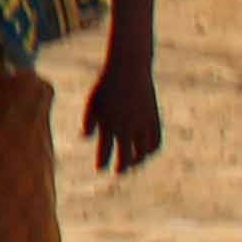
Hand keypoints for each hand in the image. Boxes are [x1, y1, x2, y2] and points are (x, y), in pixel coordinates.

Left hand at [83, 51, 165, 175]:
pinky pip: (156, 141)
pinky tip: (146, 152)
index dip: (102, 162)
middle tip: (117, 173)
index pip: (105, 150)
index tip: (100, 168)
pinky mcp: (154, 118)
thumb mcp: (93, 101)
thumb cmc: (107, 84)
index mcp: (108, 123)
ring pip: (142, 152)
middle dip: (120, 167)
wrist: (129, 69)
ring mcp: (142, 123)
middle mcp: (126, 126)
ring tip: (132, 164)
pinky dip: (151, 150)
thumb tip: (84, 138)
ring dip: (137, 161)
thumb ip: (89, 121)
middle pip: (125, 156)